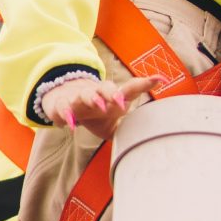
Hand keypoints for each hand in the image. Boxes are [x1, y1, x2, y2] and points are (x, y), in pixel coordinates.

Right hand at [37, 73, 154, 138]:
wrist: (63, 101)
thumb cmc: (95, 113)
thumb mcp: (114, 121)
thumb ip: (130, 128)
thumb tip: (149, 140)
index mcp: (111, 96)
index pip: (128, 89)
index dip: (142, 85)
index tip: (159, 80)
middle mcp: (96, 93)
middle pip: (105, 88)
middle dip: (113, 93)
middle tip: (121, 101)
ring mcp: (78, 98)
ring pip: (84, 94)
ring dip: (92, 98)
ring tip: (99, 105)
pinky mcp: (61, 106)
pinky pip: (62, 108)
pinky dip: (66, 115)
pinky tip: (70, 124)